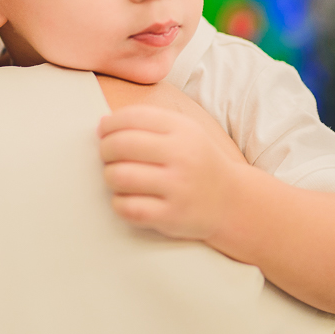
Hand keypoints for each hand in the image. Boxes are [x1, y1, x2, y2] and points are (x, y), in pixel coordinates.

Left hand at [97, 104, 242, 239]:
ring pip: (119, 176)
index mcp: (183, 130)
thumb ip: (148, 122)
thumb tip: (103, 123)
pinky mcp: (171, 216)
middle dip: (105, 149)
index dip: (110, 124)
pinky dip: (119, 203)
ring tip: (117, 177)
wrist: (231, 201)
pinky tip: (127, 198)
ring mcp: (178, 188)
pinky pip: (128, 207)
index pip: (133, 117)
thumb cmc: (197, 163)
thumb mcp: (184, 132)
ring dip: (110, 176)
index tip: (104, 131)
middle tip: (107, 155)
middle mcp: (182, 157)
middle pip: (121, 145)